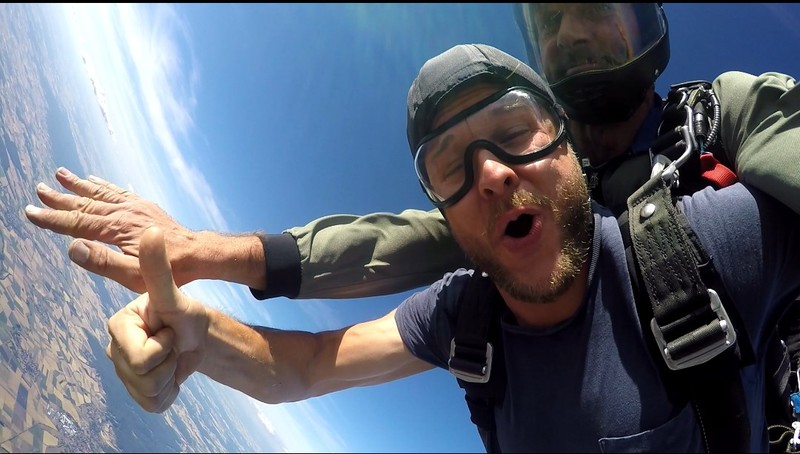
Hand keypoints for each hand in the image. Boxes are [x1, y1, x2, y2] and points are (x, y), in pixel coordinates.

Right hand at [24, 167, 194, 292]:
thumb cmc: (166, 270)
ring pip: (101, 192)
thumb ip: (101, 262)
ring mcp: (136, 207)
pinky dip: (103, 185)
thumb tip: (71, 247)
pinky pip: (119, 191)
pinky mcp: (145, 207)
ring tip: (61, 173)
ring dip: (79, 184)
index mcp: (116, 229)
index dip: (51, 217)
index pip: (76, 222)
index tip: (29, 210)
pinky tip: (95, 180)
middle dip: (60, 196)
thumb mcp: (132, 275)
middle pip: (85, 202)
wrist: (198, 254)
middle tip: (39, 188)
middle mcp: (124, 212)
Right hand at [105, 226, 208, 412]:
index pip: (141, 356)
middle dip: (168, 363)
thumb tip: (152, 231)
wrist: (199, 338)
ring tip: (173, 358)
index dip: (163, 346)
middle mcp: (113, 348)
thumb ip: (158, 268)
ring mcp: (122, 372)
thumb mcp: (174, 295)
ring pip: (148, 392)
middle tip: (172, 345)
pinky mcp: (135, 392)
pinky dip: (170, 393)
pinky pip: (153, 404)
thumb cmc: (185, 313)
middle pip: (142, 376)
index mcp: (117, 326)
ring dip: (171, 377)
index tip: (168, 330)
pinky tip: (171, 375)